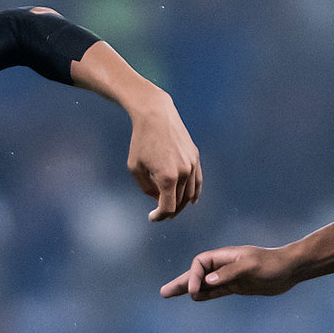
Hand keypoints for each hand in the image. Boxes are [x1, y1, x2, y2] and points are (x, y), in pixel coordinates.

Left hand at [126, 94, 202, 220]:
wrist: (155, 114)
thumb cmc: (141, 141)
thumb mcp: (135, 167)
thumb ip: (147, 188)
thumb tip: (159, 200)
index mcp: (167, 178)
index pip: (168, 208)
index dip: (159, 216)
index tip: (152, 217)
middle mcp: (183, 173)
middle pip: (179, 202)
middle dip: (169, 211)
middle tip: (160, 214)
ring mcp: (192, 165)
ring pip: (190, 193)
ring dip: (181, 203)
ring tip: (172, 207)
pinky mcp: (195, 157)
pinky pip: (198, 181)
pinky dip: (195, 193)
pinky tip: (191, 201)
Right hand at [161, 245, 295, 299]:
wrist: (290, 269)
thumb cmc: (272, 263)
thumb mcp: (251, 267)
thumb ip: (229, 273)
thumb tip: (208, 282)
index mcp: (225, 256)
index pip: (200, 263)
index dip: (194, 276)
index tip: (196, 291)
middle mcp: (224, 266)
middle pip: (197, 274)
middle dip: (181, 283)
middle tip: (163, 293)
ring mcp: (230, 276)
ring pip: (205, 284)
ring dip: (190, 290)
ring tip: (171, 295)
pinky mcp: (237, 286)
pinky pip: (216, 292)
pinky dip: (205, 295)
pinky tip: (196, 298)